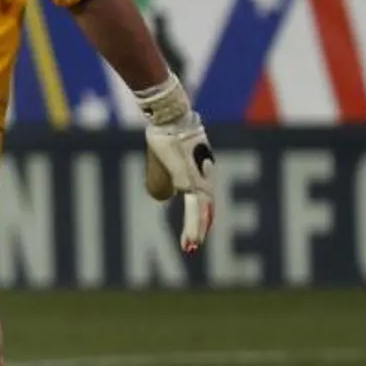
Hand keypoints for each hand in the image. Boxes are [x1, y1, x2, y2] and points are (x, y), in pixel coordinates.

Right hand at [136, 76, 215, 253]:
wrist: (169, 118)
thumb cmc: (163, 135)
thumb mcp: (161, 162)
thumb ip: (162, 179)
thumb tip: (164, 197)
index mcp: (199, 171)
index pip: (202, 199)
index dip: (199, 216)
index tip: (194, 231)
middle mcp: (205, 177)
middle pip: (205, 208)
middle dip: (199, 227)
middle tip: (191, 246)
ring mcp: (200, 181)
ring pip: (201, 212)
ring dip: (196, 231)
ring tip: (191, 247)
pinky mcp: (191, 184)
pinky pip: (195, 210)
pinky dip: (194, 227)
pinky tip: (193, 240)